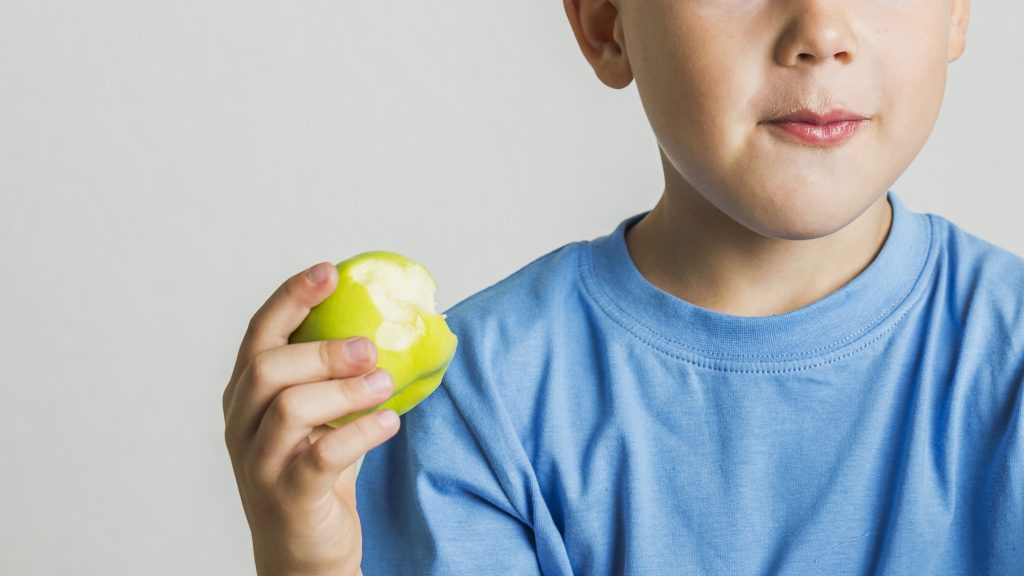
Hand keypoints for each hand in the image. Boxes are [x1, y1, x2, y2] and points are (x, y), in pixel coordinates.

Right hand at [222, 262, 399, 575]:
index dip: (292, 297)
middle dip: (324, 349)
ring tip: (386, 385)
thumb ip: (338, 377)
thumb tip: (391, 327)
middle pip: (269, 368)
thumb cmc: (316, 473)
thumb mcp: (322, 417)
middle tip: (372, 347)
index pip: (259, 334)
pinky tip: (389, 422)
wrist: (304, 554)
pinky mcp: (288, 497)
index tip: (330, 272)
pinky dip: (360, 433)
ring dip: (346, 390)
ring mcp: (260, 463)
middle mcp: (242, 425)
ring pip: (290, 408)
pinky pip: (321, 456)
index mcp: (246, 396)